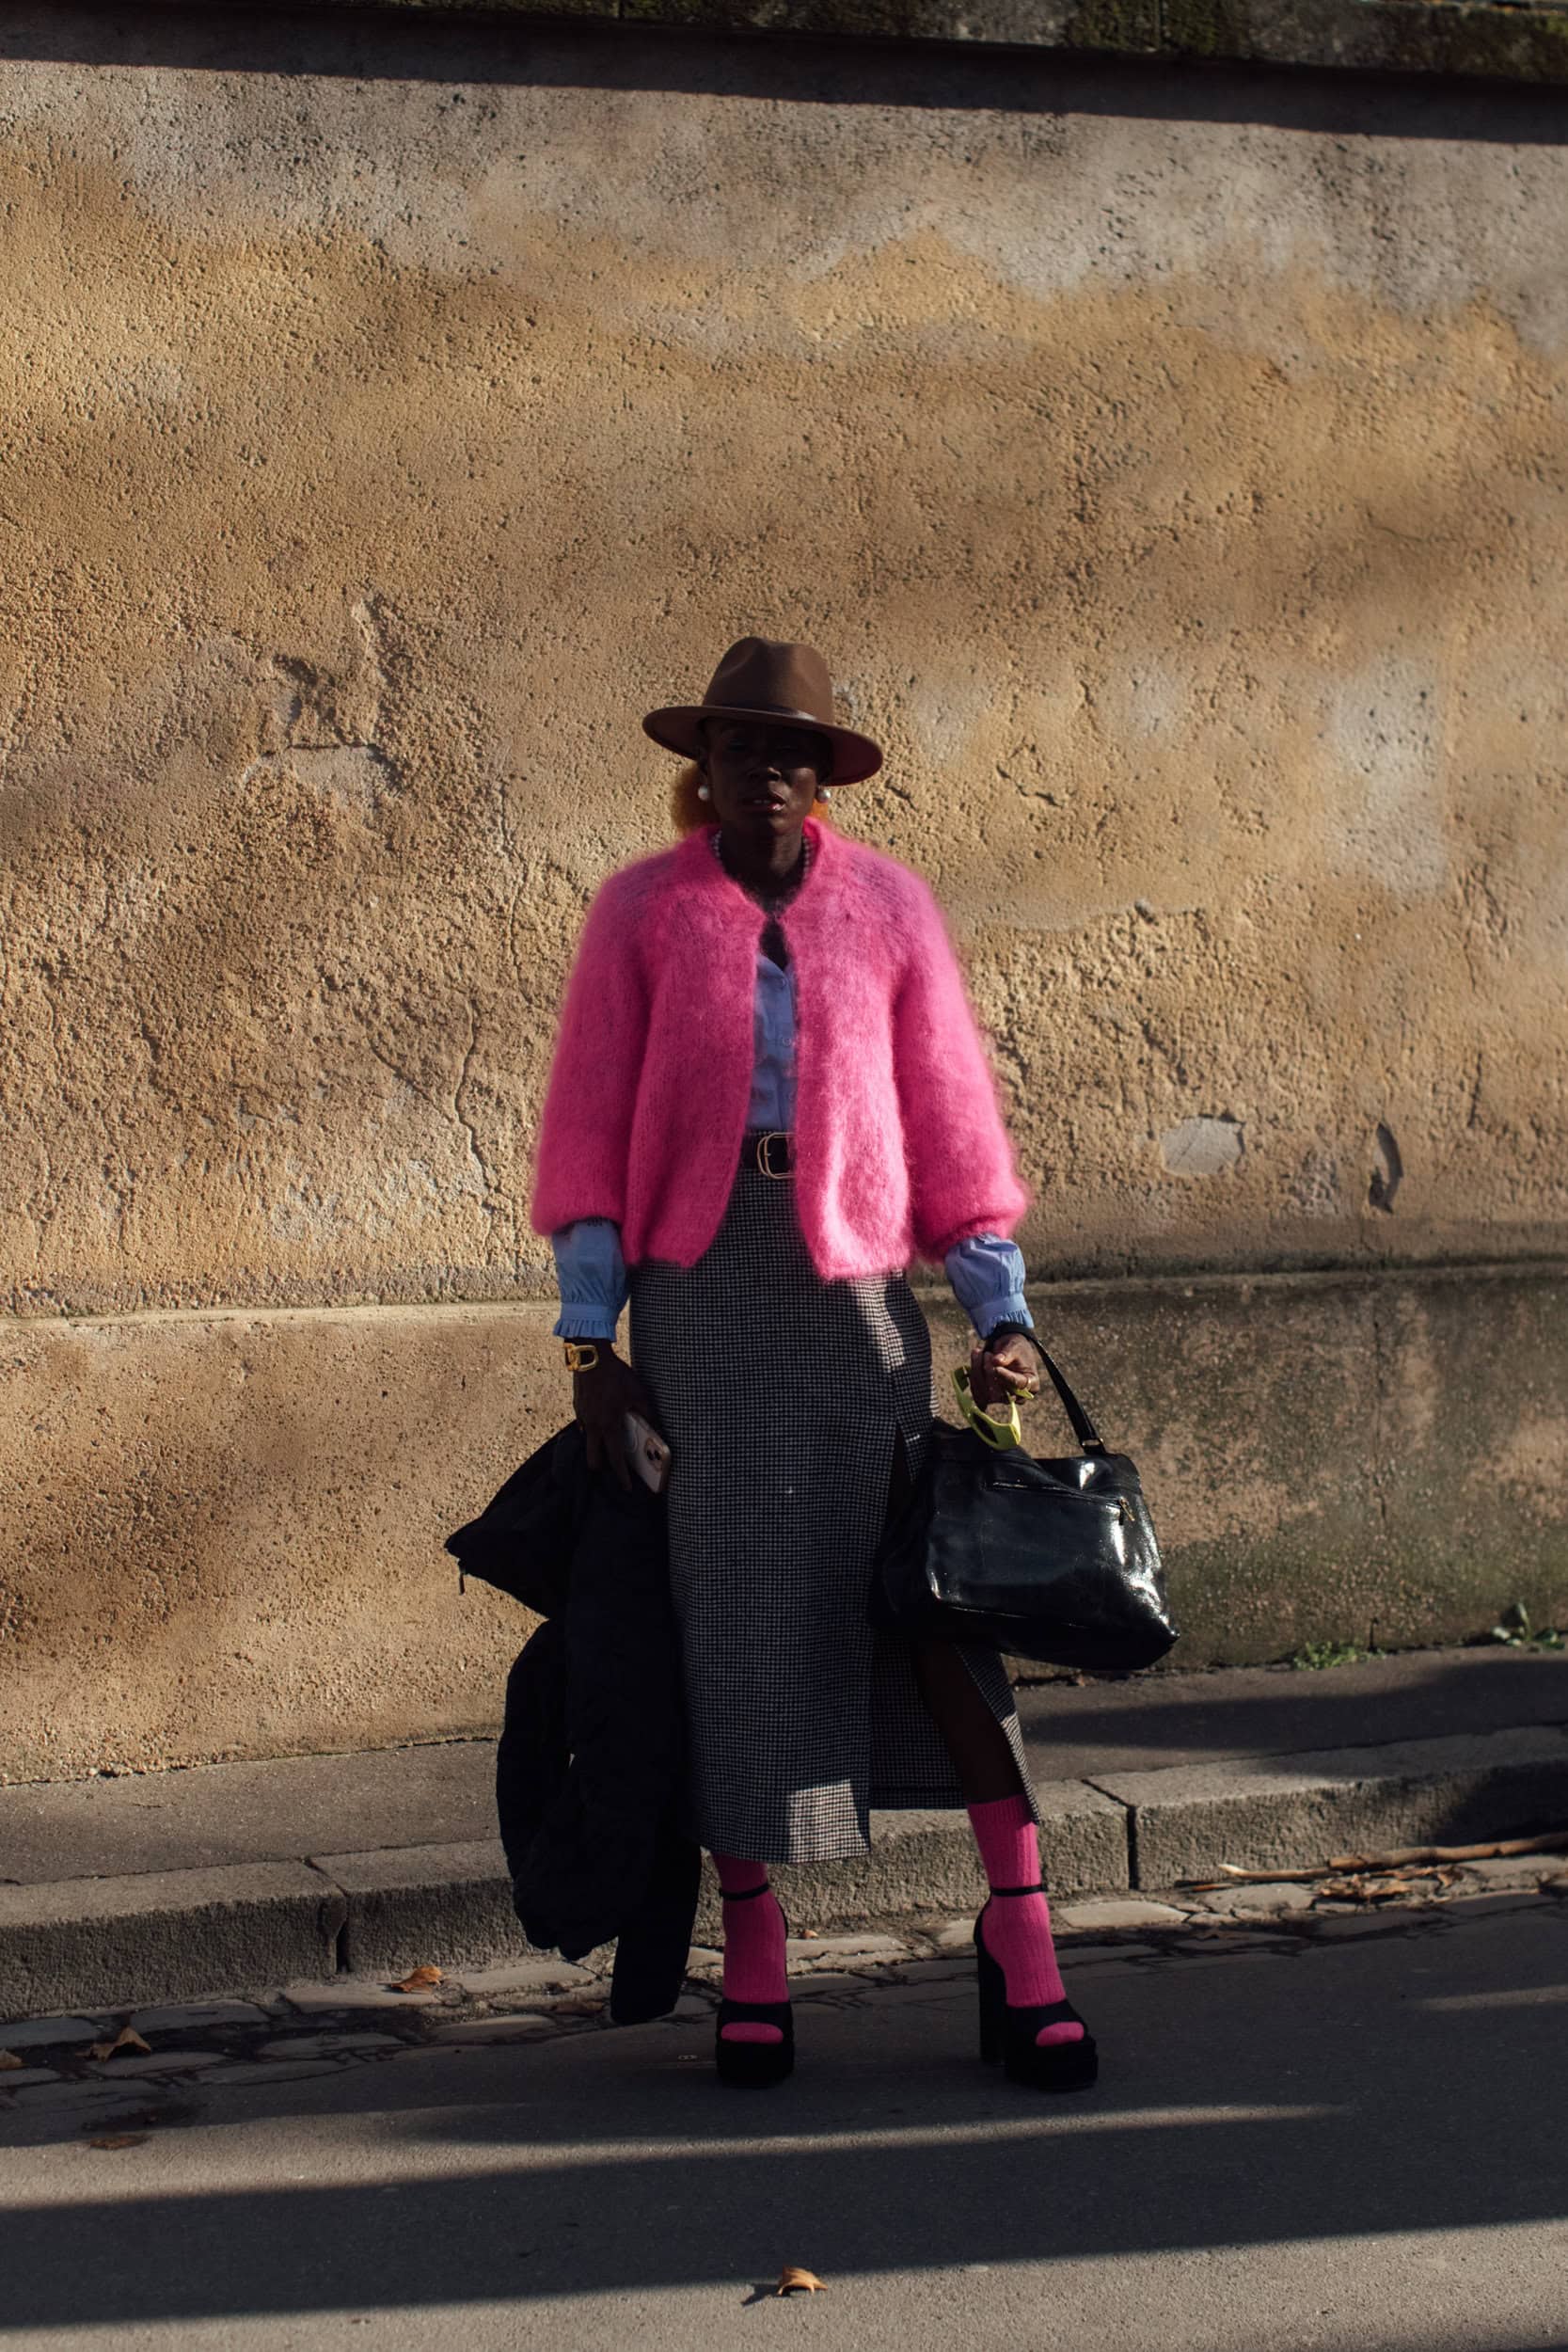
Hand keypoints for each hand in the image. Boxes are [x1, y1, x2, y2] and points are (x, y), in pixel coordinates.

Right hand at [571, 1348, 664, 1490]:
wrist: (590, 1357)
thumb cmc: (616, 1375)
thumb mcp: (638, 1393)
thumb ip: (646, 1412)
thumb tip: (656, 1427)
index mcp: (609, 1425)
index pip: (615, 1458)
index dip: (621, 1476)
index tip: (626, 1488)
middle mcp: (592, 1425)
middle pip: (593, 1459)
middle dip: (602, 1467)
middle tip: (614, 1469)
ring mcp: (582, 1417)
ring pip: (587, 1442)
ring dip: (596, 1446)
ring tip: (608, 1442)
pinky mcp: (577, 1408)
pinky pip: (583, 1426)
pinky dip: (592, 1429)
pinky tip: (602, 1420)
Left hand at [969, 1330, 1039, 1411]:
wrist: (1008, 1350)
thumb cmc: (1015, 1347)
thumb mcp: (1014, 1346)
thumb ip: (1007, 1353)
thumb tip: (996, 1361)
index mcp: (1031, 1383)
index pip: (1018, 1384)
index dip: (1006, 1376)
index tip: (996, 1365)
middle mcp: (1019, 1395)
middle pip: (1001, 1393)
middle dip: (990, 1374)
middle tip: (986, 1354)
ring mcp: (1004, 1399)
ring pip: (987, 1395)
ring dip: (978, 1374)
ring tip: (978, 1352)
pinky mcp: (990, 1398)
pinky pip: (978, 1394)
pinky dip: (973, 1377)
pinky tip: (974, 1360)